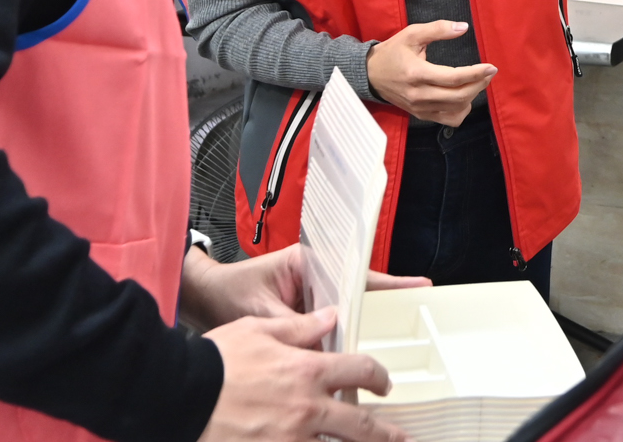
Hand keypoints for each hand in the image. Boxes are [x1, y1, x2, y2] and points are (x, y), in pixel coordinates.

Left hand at [181, 244, 430, 330]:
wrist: (204, 299)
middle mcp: (314, 279)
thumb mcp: (260, 311)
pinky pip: (329, 330)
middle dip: (385, 304)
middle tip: (418, 312)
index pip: (356, 272)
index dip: (388, 282)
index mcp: (308, 264)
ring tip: (392, 340)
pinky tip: (353, 359)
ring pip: (346, 313)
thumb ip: (291, 329)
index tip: (418, 286)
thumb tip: (320, 352)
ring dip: (363, 326)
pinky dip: (340, 342)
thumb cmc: (228, 293)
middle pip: (358, 293)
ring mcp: (309, 300)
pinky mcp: (301, 318)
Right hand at [200, 310, 407, 441]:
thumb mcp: (257, 330)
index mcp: (307, 372)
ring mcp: (291, 440)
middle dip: (385, 433)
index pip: (360, 371)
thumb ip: (300, 328)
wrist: (178, 395)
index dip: (378, 377)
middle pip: (361, 425)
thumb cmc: (215, 361)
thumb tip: (331, 318)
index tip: (384, 383)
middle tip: (399, 437)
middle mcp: (306, 410)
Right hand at [365, 21, 494, 126]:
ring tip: (478, 82)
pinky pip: (448, 120)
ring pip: (456, 110)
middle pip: (459, 96)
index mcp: (416, 73)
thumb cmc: (393, 52)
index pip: (454, 77)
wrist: (371, 74)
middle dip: (479, 84)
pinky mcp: (421, 115)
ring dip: (472, 96)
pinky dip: (461, 110)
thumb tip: (463, 27)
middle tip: (489, 73)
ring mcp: (420, 108)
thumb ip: (438, 29)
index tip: (491, 67)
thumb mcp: (412, 34)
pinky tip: (464, 97)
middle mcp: (419, 94)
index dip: (476, 73)